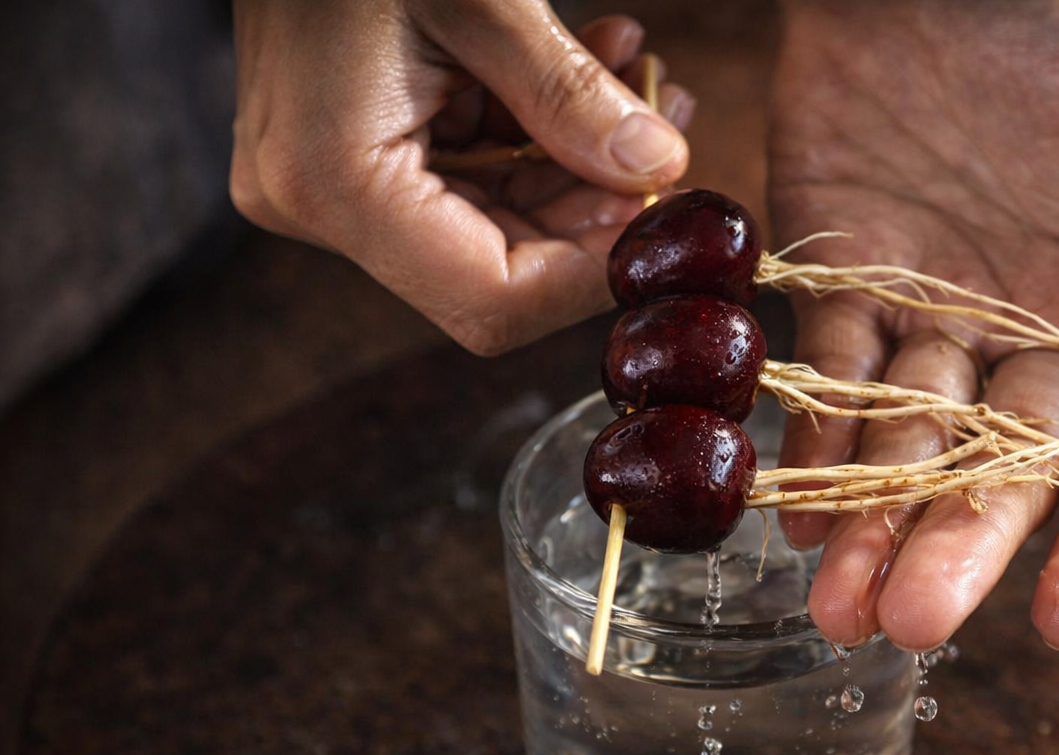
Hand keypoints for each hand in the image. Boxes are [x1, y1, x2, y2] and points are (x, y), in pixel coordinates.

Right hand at [230, 1, 693, 354]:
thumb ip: (570, 96)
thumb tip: (659, 170)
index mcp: (333, 180)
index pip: (492, 299)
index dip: (592, 270)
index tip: (659, 211)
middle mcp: (317, 205)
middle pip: (498, 273)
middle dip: (596, 209)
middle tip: (667, 137)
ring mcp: (326, 187)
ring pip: (494, 227)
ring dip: (579, 163)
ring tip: (637, 81)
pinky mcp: (345, 160)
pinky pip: (466, 180)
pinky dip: (535, 136)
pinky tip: (589, 76)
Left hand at [769, 0, 1058, 652]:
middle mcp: (1040, 344)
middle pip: (1001, 471)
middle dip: (958, 548)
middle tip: (911, 625)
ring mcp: (940, 320)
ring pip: (907, 444)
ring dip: (870, 523)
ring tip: (835, 607)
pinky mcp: (849, 285)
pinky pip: (828, 377)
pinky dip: (812, 439)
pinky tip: (796, 513)